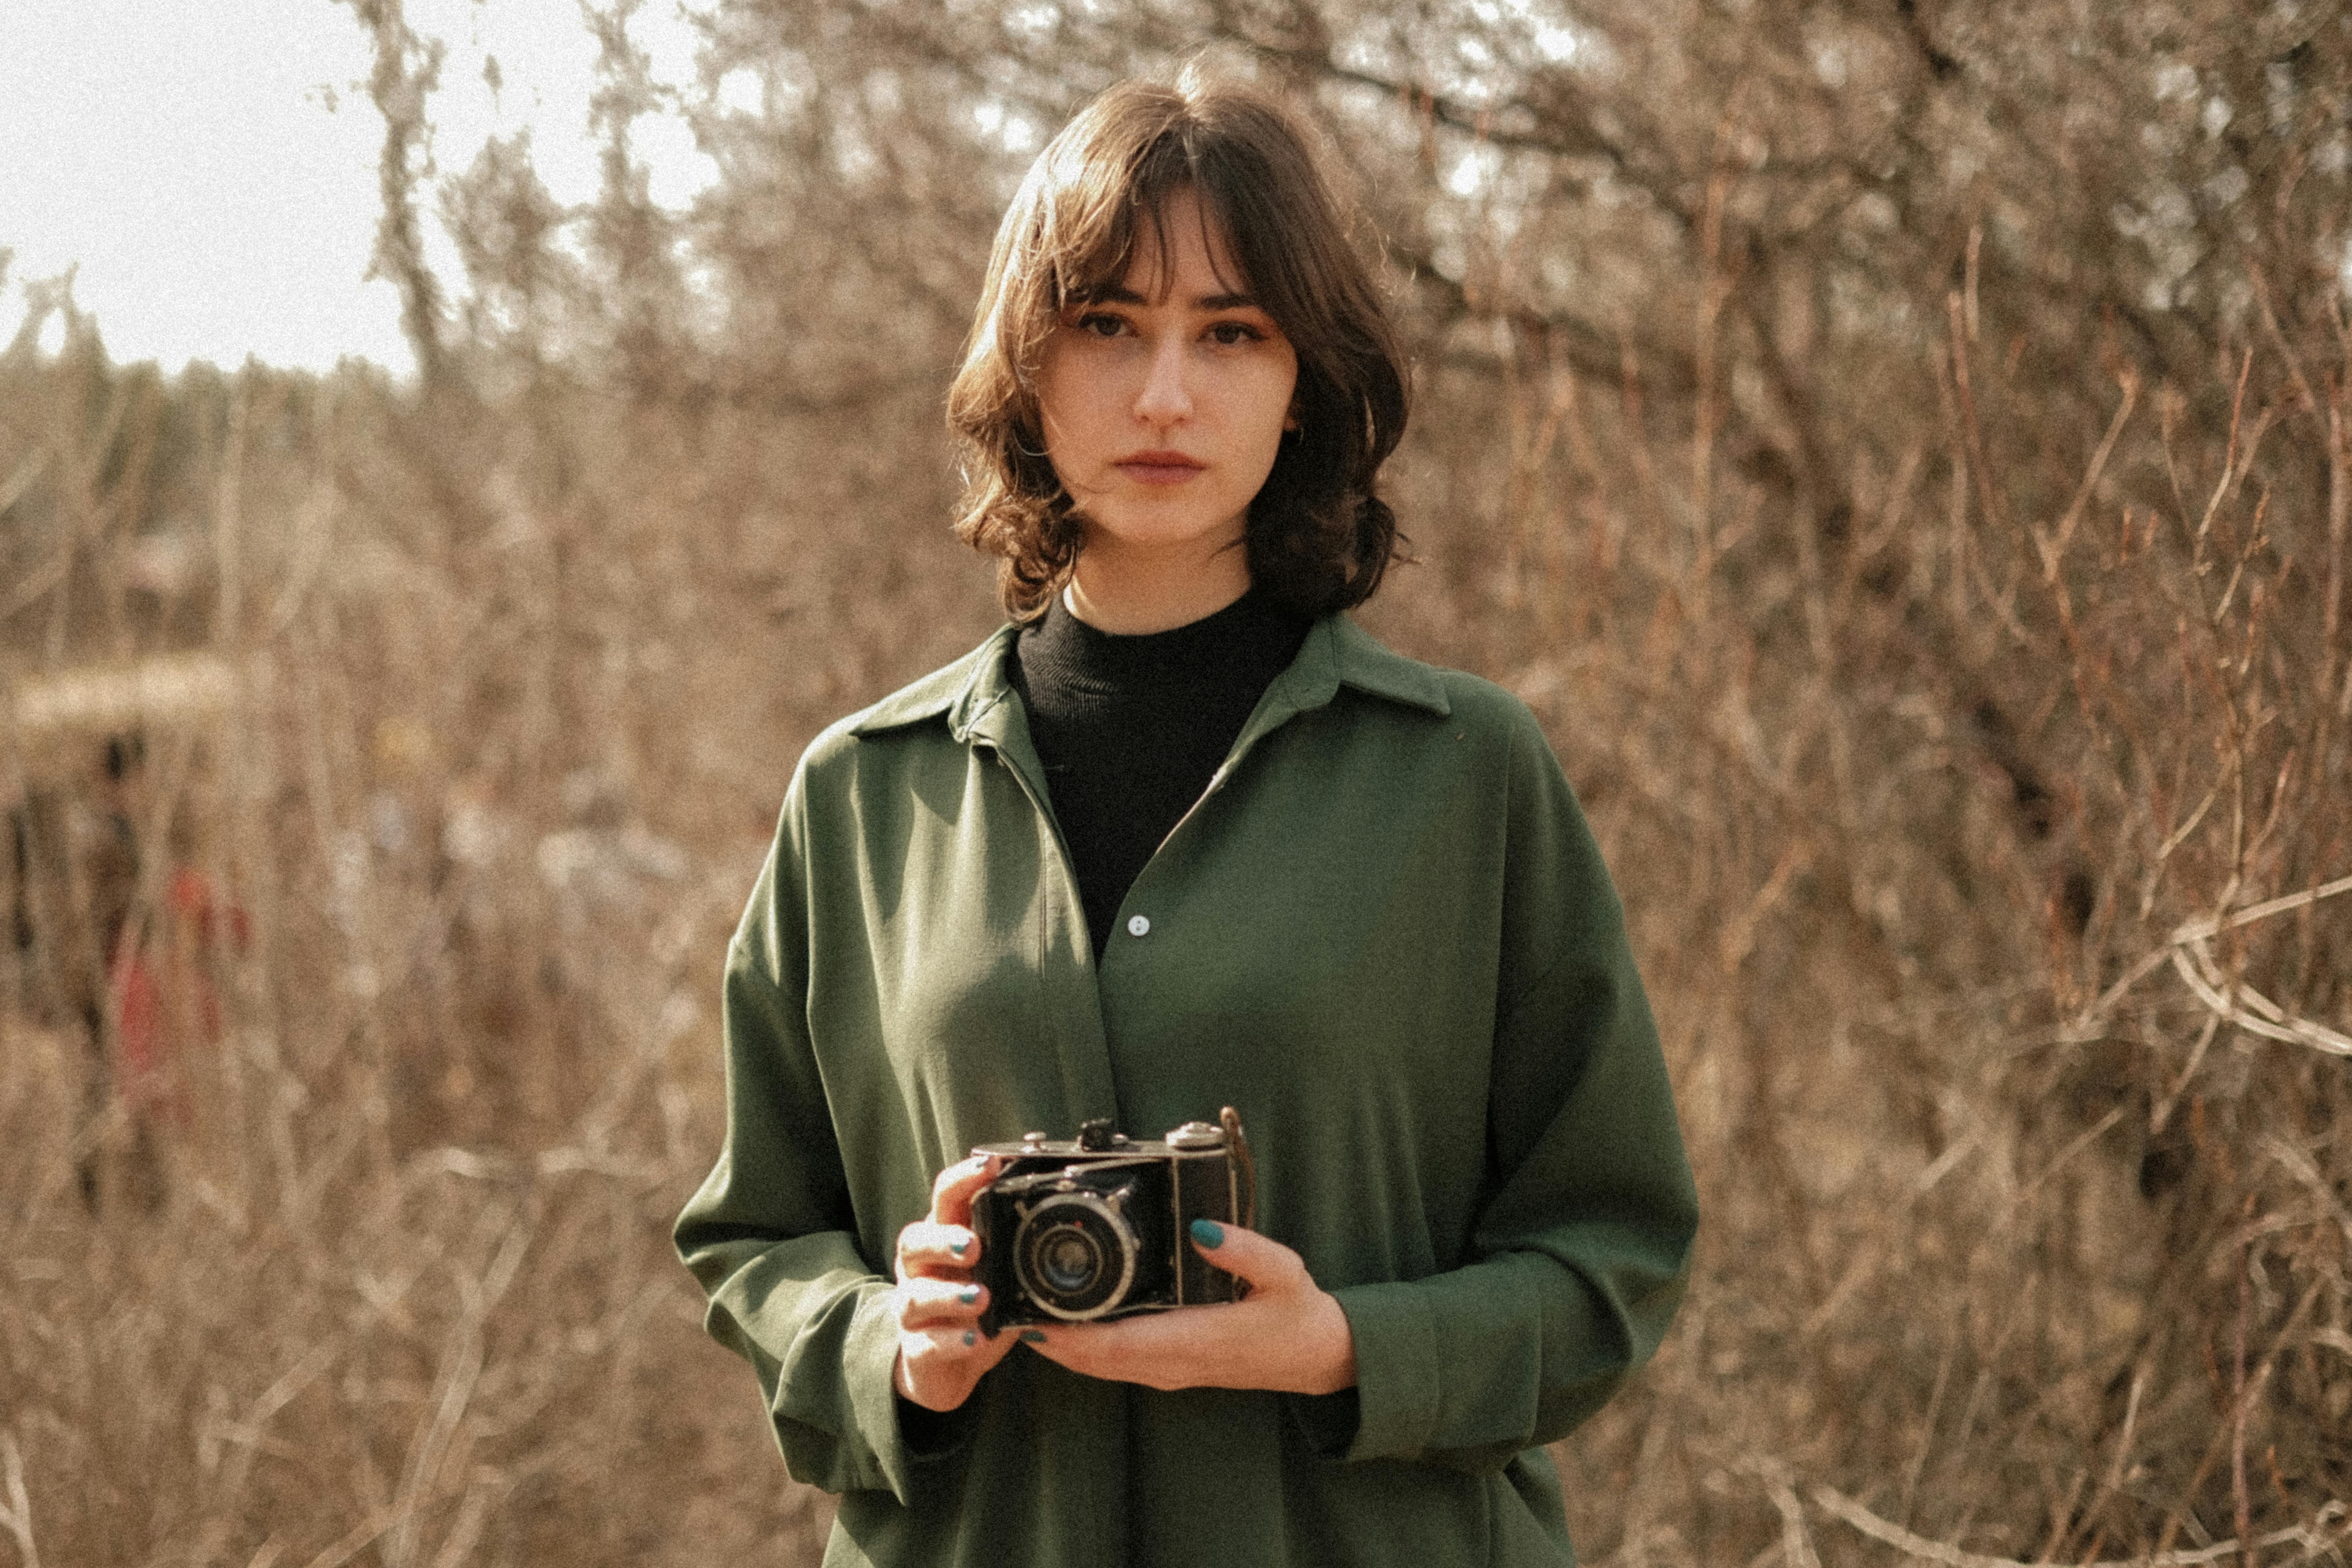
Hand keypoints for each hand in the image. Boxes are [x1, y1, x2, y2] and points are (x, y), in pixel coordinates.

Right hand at [891, 1153, 1014, 1411]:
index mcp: (941, 1239)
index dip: (962, 1179)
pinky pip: (925, 1343)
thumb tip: (1060, 1216)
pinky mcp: (915, 1349)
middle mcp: (920, 1269)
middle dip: (943, 1239)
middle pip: (913, 1241)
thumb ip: (1014, 1246)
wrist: (942, 1365)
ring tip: (981, 1298)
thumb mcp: (996, 1271)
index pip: (944, 1199)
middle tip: (974, 1245)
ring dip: (949, 1294)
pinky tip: (975, 1338)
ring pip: (915, 1295)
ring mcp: (912, 1310)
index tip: (989, 1165)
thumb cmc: (973, 1306)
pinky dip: (951, 1340)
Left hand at [1022, 1220, 1355, 1394]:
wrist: (1316, 1356)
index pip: (1118, 1344)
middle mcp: (1174, 1364)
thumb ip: (1245, 1250)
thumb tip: (1203, 1228)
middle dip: (1049, 1339)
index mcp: (1196, 1341)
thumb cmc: (1297, 1314)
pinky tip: (1066, 1326)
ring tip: (1023, 1312)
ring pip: (1101, 1365)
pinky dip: (1085, 1348)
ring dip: (1061, 1346)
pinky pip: (1116, 1362)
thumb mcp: (1283, 1272)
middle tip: (1008, 1308)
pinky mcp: (1171, 1367)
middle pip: (1095, 1359)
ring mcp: (1170, 1371)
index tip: (1032, 1317)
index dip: (1070, 1336)